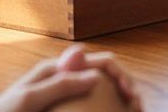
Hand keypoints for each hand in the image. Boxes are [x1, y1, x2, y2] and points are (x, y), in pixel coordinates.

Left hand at [0, 45, 141, 111]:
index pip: (99, 61)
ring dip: (121, 97)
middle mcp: (65, 78)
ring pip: (102, 90)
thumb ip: (59, 82)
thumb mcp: (29, 99)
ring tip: (135, 110)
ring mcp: (65, 95)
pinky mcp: (64, 108)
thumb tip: (94, 73)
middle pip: (106, 75)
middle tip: (138, 105)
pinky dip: (109, 108)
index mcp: (58, 68)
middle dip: (127, 84)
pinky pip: (92, 105)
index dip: (120, 72)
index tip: (129, 92)